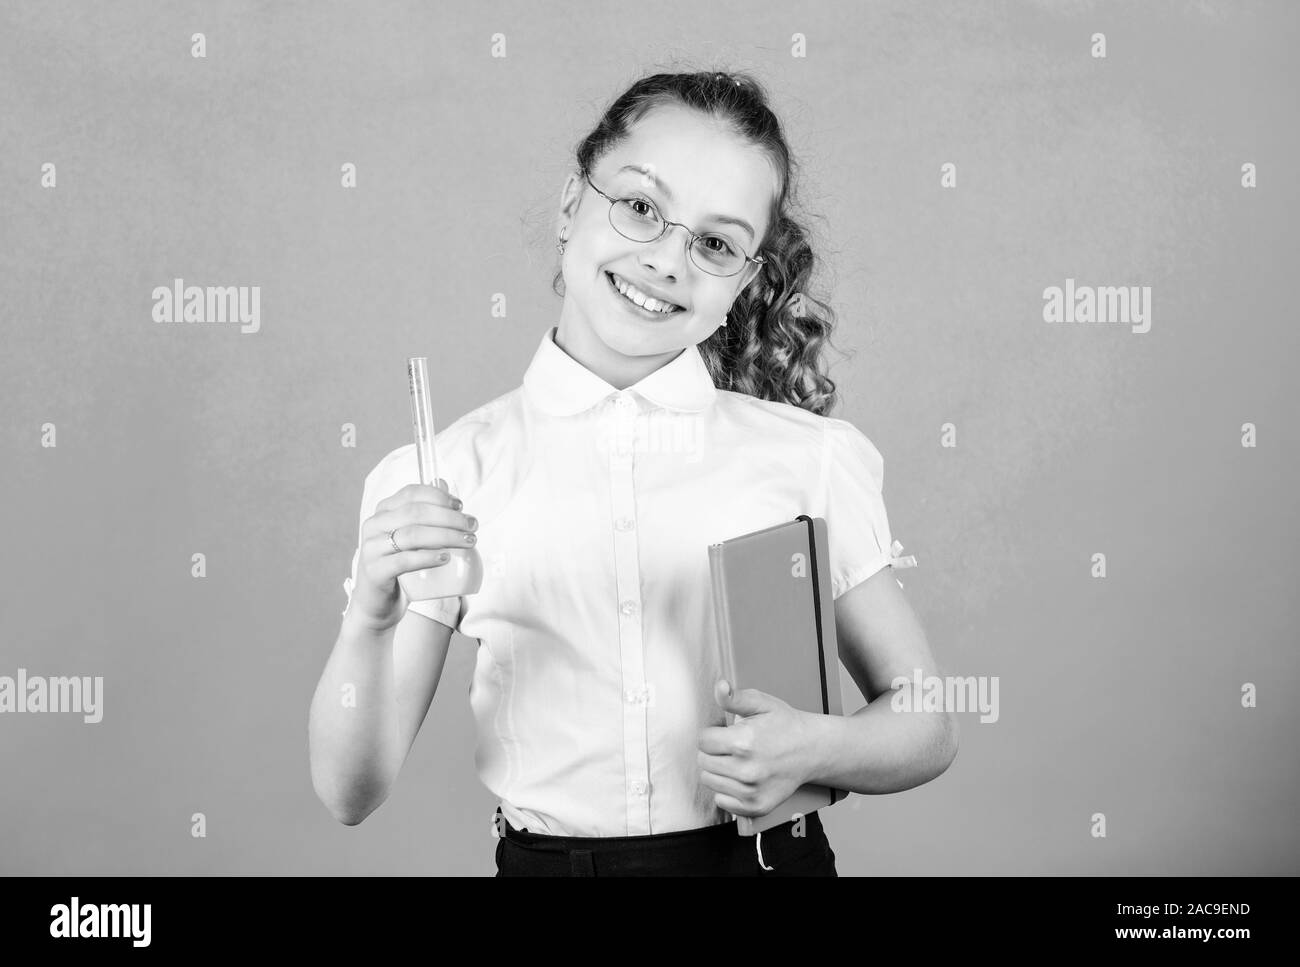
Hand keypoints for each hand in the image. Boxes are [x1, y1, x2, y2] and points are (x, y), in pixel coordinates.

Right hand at [346, 480, 477, 632]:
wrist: (377, 602)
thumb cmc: (400, 565)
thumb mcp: (412, 537)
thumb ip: (425, 515)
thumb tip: (448, 490)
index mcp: (384, 511)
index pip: (412, 493)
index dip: (439, 497)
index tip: (461, 507)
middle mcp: (374, 525)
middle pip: (415, 512)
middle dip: (449, 517)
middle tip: (472, 527)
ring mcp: (372, 548)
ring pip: (412, 534)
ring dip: (445, 536)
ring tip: (467, 542)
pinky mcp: (375, 571)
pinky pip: (403, 560)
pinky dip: (427, 557)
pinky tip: (445, 558)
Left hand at [697, 679, 818, 818]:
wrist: (812, 750)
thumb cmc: (785, 725)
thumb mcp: (761, 703)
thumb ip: (735, 697)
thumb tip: (720, 687)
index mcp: (744, 742)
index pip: (702, 741)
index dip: (712, 733)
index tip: (725, 733)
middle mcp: (747, 770)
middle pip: (703, 761)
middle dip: (713, 751)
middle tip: (733, 746)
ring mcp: (752, 791)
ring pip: (709, 780)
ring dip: (718, 770)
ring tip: (738, 761)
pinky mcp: (756, 807)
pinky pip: (721, 801)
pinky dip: (727, 791)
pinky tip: (741, 778)